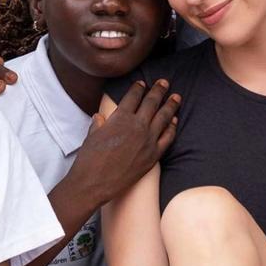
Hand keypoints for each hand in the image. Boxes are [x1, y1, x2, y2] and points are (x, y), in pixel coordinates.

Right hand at [66, 80, 179, 206]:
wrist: (94, 183)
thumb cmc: (89, 159)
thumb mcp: (91, 135)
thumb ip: (99, 124)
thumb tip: (100, 117)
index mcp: (120, 117)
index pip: (133, 96)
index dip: (138, 88)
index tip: (142, 83)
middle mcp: (137, 125)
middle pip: (152, 102)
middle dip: (159, 90)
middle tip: (164, 82)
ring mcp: (148, 140)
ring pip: (164, 117)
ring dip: (171, 105)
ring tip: (176, 97)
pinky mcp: (153, 155)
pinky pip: (168, 138)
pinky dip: (172, 127)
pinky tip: (174, 121)